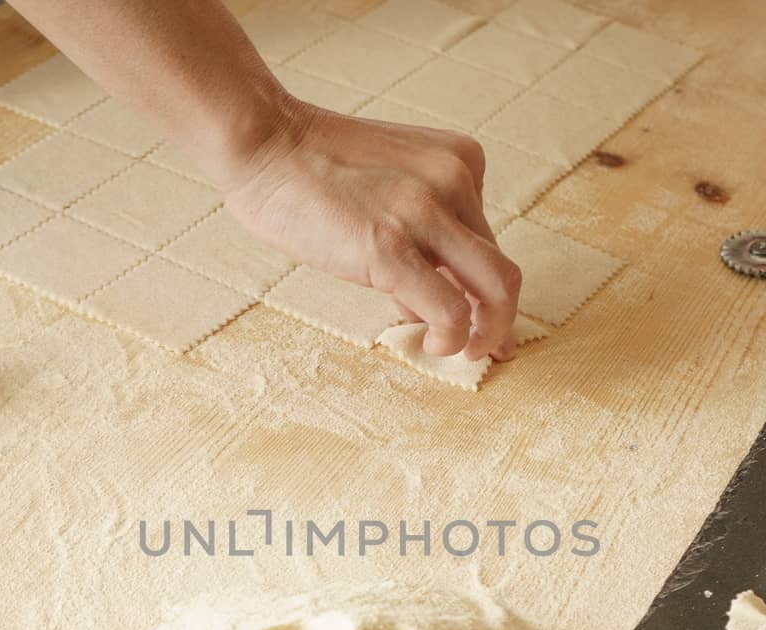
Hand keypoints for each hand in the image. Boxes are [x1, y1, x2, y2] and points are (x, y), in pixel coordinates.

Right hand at [220, 102, 521, 360]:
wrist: (263, 142)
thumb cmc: (309, 169)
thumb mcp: (385, 186)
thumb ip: (415, 234)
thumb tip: (419, 302)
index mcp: (459, 162)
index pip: (484, 241)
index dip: (473, 284)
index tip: (466, 312)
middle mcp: (454, 182)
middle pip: (502, 268)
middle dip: (502, 318)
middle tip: (488, 346)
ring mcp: (426, 213)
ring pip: (496, 288)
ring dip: (488, 332)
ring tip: (463, 351)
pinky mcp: (392, 248)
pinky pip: (450, 308)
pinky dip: (451, 337)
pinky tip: (432, 344)